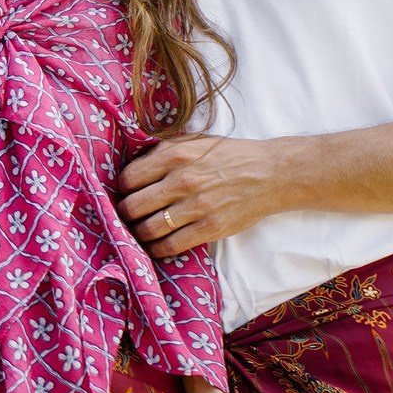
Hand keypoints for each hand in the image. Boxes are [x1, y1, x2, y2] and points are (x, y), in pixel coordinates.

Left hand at [119, 134, 290, 257]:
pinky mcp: (210, 228)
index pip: (129, 178)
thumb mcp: (194, 141)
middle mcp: (182, 181)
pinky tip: (156, 246)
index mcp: (175, 155)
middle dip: (125, 214)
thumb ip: (163, 151)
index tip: (127, 193)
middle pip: (132, 207)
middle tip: (129, 216)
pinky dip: (157, 250)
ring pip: (148, 230)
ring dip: (138, 234)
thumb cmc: (228, 155)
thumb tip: (131, 166)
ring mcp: (196, 206)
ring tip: (140, 232)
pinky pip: (170, 246)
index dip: (123, 189)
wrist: (269, 173)